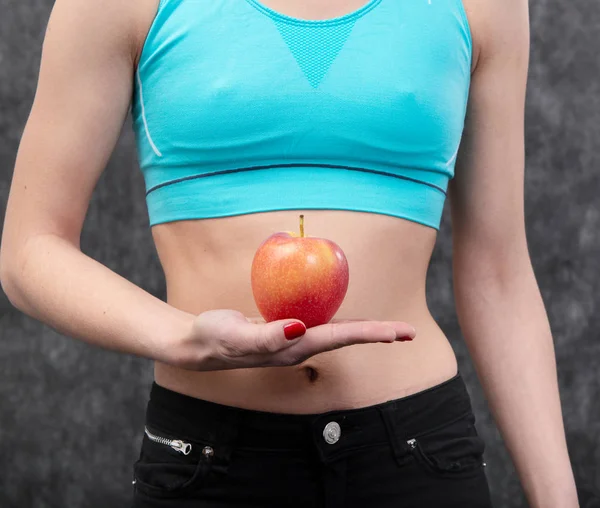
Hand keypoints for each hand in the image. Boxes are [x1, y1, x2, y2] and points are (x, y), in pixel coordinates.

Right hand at [170, 309, 416, 370]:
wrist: (198, 344)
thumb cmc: (214, 338)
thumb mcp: (235, 337)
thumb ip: (266, 336)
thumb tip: (300, 329)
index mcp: (294, 348)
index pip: (341, 337)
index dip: (372, 333)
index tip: (399, 332)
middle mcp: (300, 346)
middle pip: (347, 337)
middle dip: (378, 334)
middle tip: (409, 331)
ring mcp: (294, 339)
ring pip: (337, 332)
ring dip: (364, 329)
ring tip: (389, 328)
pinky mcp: (286, 330)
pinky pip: (319, 321)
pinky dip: (340, 319)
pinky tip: (344, 313)